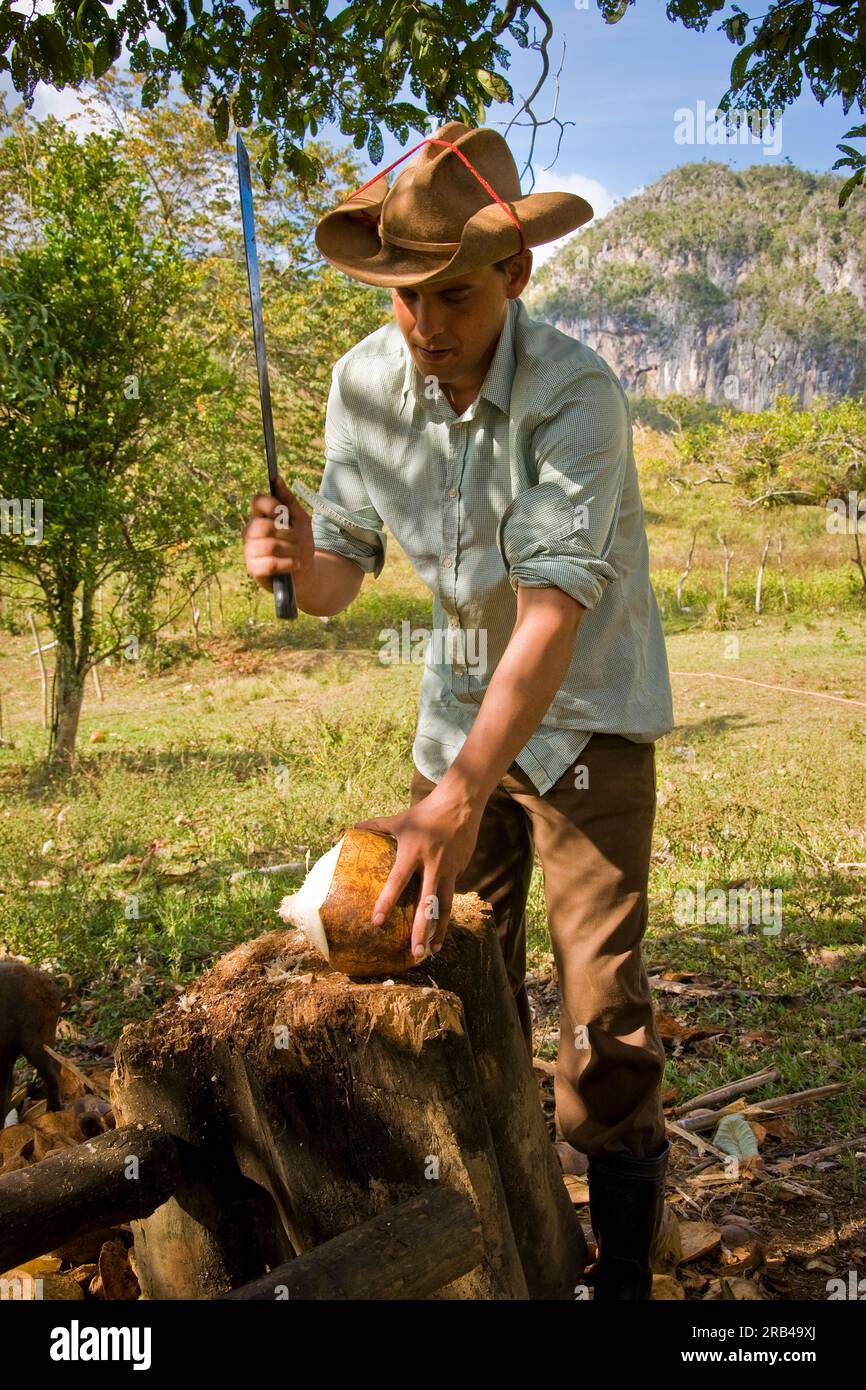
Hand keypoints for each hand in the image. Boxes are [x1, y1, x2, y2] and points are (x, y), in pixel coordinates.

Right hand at [243, 475, 314, 591]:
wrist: (305, 572)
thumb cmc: (301, 544)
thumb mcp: (301, 521)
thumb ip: (289, 501)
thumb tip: (277, 479)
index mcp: (261, 517)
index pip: (256, 502)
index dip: (269, 505)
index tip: (281, 512)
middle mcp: (251, 533)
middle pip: (263, 526)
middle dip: (286, 534)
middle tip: (295, 540)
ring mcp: (250, 551)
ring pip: (270, 545)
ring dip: (290, 550)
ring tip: (296, 554)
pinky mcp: (254, 569)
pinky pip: (270, 563)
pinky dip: (288, 564)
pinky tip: (293, 565)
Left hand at [355, 789, 481, 960]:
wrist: (461, 803)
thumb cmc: (425, 812)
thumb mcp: (400, 819)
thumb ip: (377, 826)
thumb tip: (353, 828)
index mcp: (412, 852)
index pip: (397, 881)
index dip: (387, 901)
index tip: (377, 922)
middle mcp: (432, 864)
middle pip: (427, 903)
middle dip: (421, 930)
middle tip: (415, 952)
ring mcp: (449, 869)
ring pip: (445, 905)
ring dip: (439, 930)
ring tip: (434, 950)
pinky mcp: (461, 869)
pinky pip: (451, 891)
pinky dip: (445, 909)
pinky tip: (441, 924)